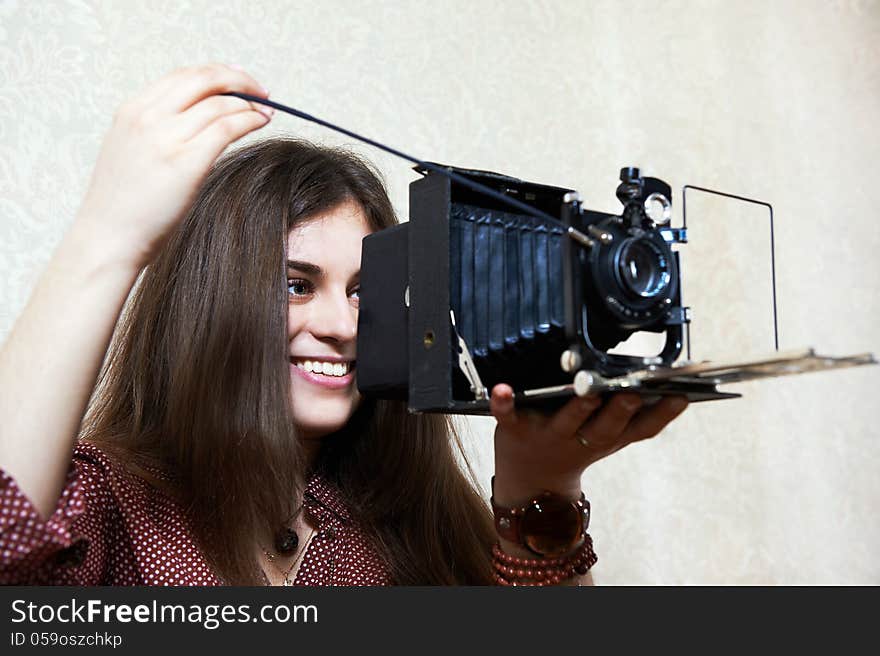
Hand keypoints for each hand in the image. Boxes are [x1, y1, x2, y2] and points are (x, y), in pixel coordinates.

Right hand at [71, 63, 272, 269]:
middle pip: (204, 79)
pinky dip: (250, 119)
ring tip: (265, 112)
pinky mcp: (187, 161)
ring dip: (250, 103)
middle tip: (261, 92)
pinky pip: (228, 127)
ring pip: (220, 103)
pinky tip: (261, 123)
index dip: (217, 74)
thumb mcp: (131, 152)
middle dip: (239, 80)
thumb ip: (157, 131)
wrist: (108, 238)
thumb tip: (197, 121)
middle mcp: (147, 117)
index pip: (183, 76)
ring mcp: (166, 138)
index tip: (238, 79)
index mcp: (132, 111)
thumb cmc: (124, 206)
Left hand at [490, 384, 687, 502]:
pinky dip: (504, 403)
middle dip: (621, 410)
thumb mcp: (611, 438)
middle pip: (606, 427)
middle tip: (635, 392)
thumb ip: (636, 416)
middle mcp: (581, 439)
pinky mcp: (515, 430)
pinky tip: (502, 388)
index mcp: (609, 438)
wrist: (530, 482)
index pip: (642, 429)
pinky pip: (508, 415)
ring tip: (588, 388)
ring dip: (578, 407)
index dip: (663, 414)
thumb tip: (673, 384)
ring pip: (567, 421)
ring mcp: (548, 435)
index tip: (681, 395)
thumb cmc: (574, 446)